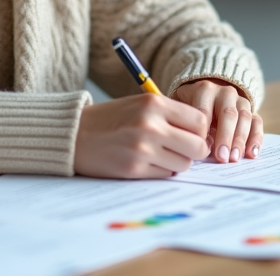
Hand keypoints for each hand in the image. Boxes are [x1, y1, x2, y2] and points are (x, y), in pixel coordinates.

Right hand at [73, 93, 208, 178]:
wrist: (75, 133)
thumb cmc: (112, 118)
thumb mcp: (141, 104)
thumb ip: (171, 115)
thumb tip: (203, 136)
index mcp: (154, 104)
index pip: (200, 121)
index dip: (200, 131)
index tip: (193, 135)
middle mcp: (151, 125)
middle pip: (197, 146)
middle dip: (193, 150)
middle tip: (182, 149)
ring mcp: (143, 149)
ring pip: (183, 164)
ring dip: (176, 162)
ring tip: (159, 154)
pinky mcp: (134, 169)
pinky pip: (165, 175)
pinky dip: (160, 171)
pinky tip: (146, 162)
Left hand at [172, 79, 263, 163]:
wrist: (209, 91)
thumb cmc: (190, 104)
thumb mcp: (181, 105)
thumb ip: (185, 120)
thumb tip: (192, 143)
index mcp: (205, 90)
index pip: (204, 112)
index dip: (203, 132)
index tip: (201, 149)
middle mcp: (225, 92)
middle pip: (228, 114)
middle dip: (225, 137)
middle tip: (222, 157)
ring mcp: (240, 100)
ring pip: (245, 118)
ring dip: (241, 140)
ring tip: (235, 158)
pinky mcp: (252, 110)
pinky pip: (257, 122)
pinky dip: (256, 138)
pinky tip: (252, 153)